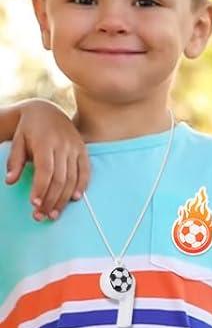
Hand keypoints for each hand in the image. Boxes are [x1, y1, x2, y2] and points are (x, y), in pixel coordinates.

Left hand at [5, 101, 87, 220]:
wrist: (46, 111)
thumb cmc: (29, 129)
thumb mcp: (17, 141)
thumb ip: (14, 161)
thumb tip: (9, 181)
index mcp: (45, 142)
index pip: (45, 170)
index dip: (41, 189)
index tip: (34, 204)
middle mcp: (63, 146)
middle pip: (60, 178)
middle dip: (51, 199)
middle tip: (42, 216)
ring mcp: (76, 149)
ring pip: (73, 179)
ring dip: (64, 199)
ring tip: (54, 214)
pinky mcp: (83, 151)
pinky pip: (85, 172)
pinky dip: (81, 186)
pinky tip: (74, 199)